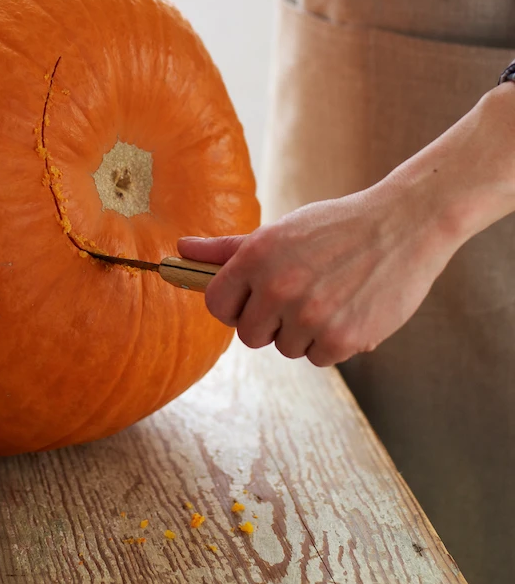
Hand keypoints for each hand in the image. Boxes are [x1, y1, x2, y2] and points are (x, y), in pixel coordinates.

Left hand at [178, 182, 456, 367]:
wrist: (403, 225)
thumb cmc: (334, 227)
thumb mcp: (279, 231)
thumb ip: (227, 248)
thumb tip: (180, 249)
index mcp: (256, 256)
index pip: (217, 305)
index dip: (233, 306)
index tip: (251, 300)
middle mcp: (278, 286)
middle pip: (250, 335)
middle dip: (270, 322)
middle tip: (298, 296)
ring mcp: (310, 315)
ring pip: (286, 348)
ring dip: (304, 332)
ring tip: (330, 295)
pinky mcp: (343, 338)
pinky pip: (319, 358)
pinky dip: (332, 342)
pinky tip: (349, 309)